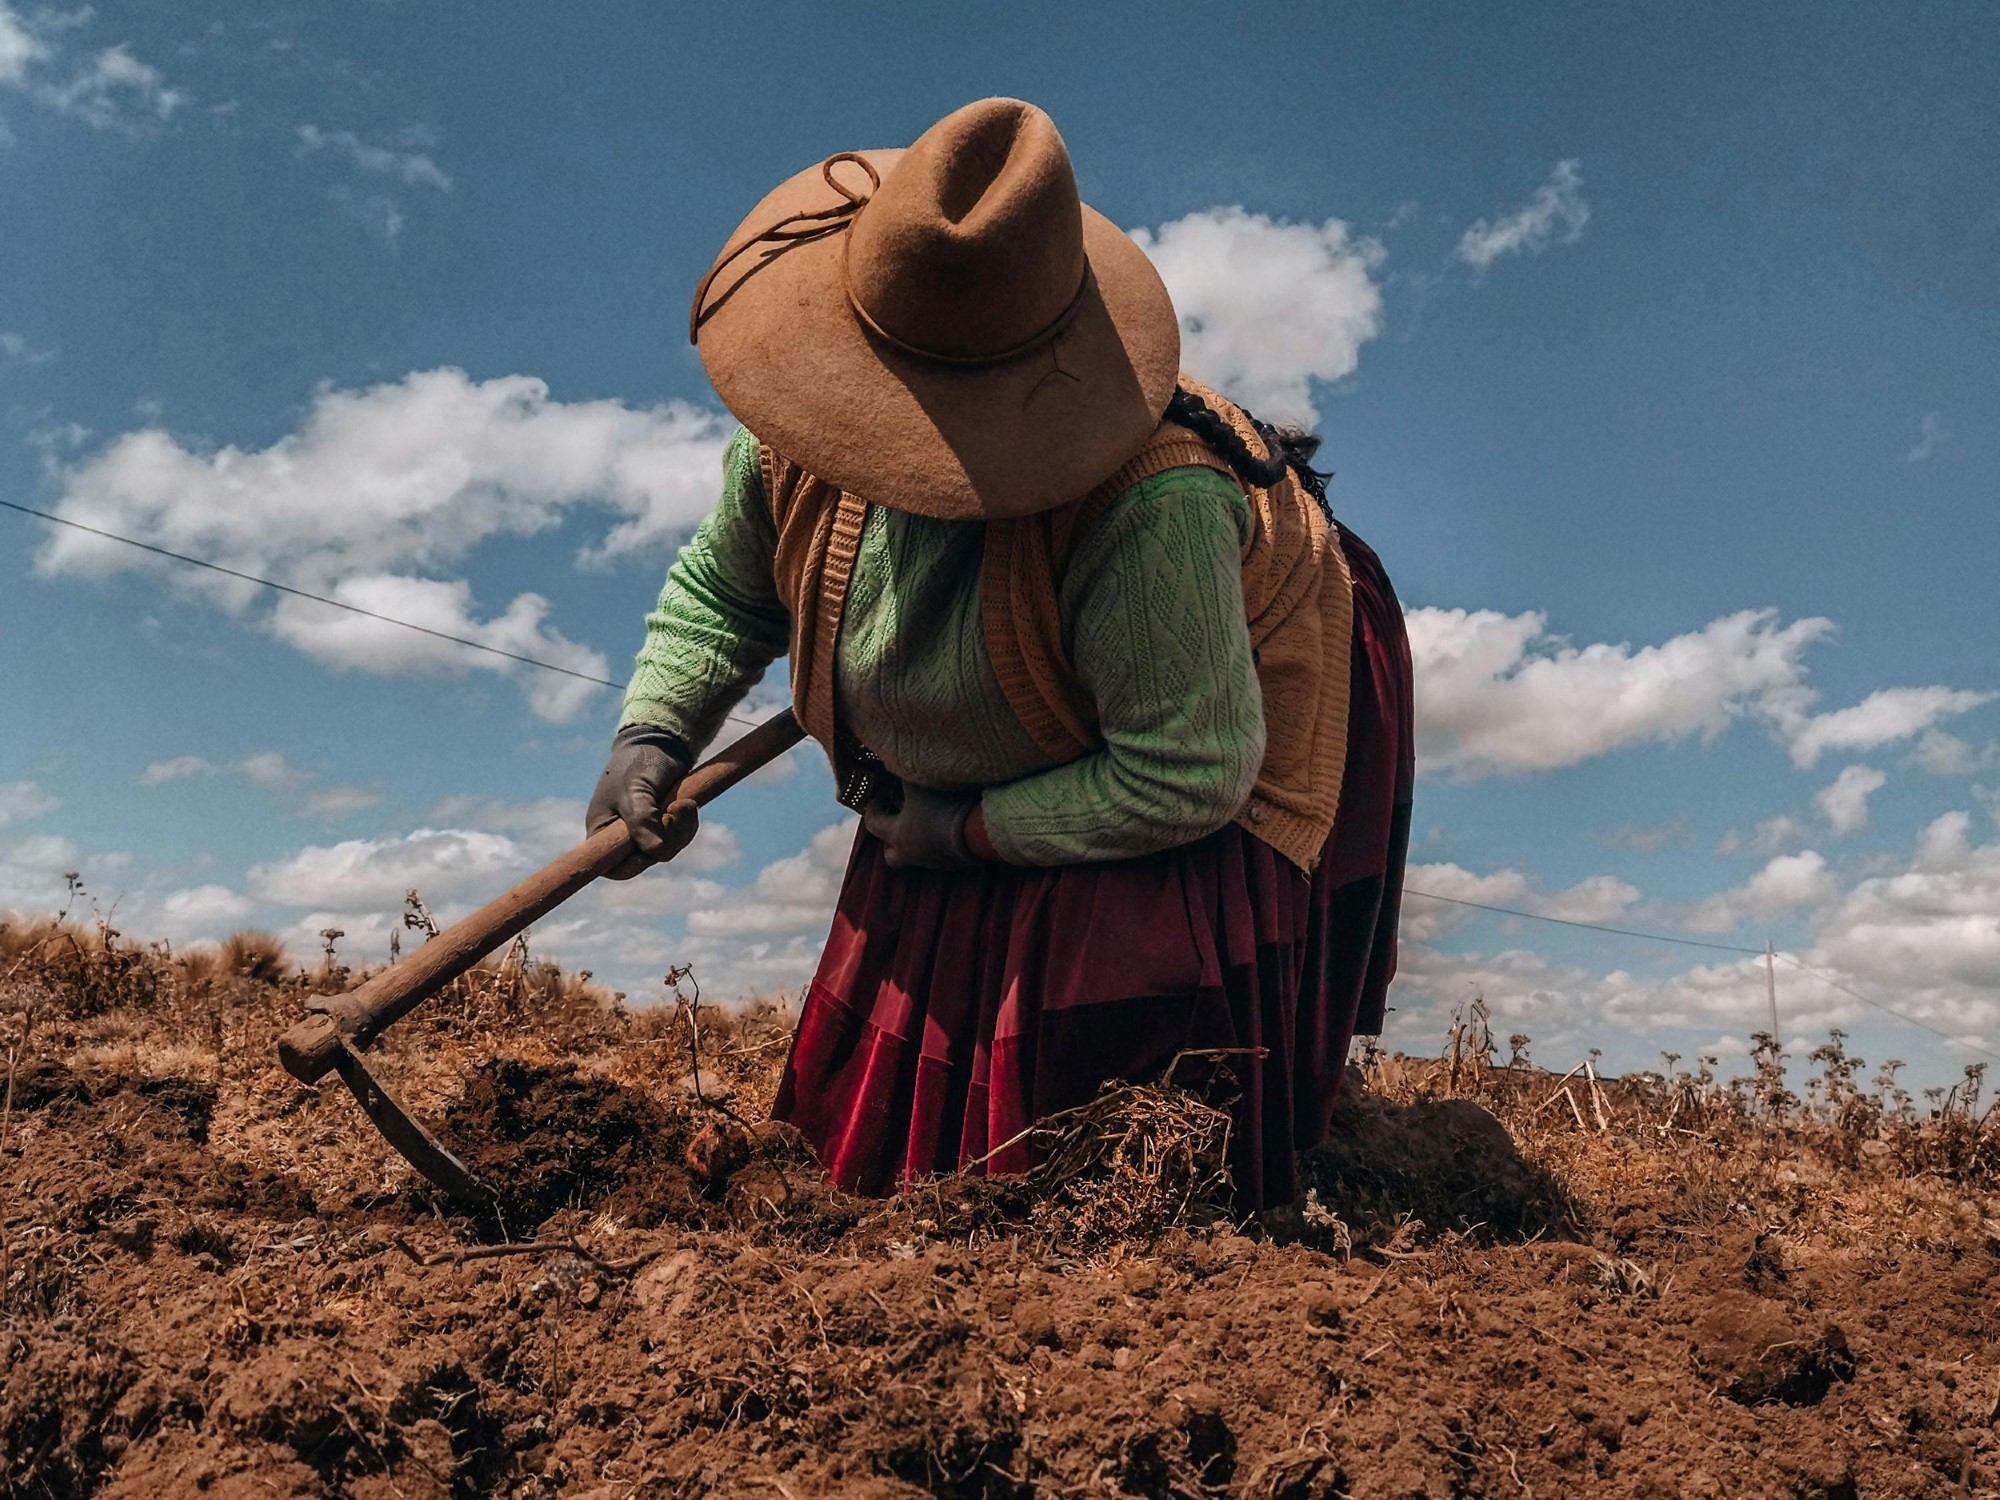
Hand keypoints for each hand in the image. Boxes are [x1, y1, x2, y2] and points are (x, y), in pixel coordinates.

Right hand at [587, 723, 698, 879]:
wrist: (660, 743)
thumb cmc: (638, 763)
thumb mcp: (636, 789)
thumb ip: (642, 820)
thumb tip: (655, 853)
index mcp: (601, 831)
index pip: (611, 867)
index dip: (630, 866)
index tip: (649, 851)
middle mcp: (619, 837)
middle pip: (645, 861)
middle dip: (666, 840)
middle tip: (673, 812)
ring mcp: (642, 833)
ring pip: (666, 851)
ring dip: (681, 830)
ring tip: (683, 803)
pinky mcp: (662, 827)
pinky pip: (679, 839)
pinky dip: (687, 825)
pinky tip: (687, 804)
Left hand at [862, 782, 980, 869]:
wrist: (976, 833)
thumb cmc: (941, 807)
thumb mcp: (917, 784)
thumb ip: (903, 775)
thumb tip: (895, 765)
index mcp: (897, 834)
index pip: (872, 823)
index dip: (874, 806)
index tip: (884, 793)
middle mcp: (911, 853)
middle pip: (890, 855)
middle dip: (889, 839)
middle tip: (899, 820)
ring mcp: (933, 861)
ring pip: (916, 856)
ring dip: (916, 840)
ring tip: (926, 820)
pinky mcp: (953, 864)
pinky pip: (940, 854)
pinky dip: (938, 842)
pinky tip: (948, 826)